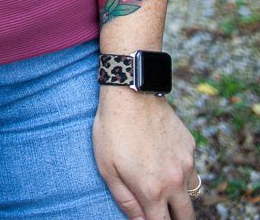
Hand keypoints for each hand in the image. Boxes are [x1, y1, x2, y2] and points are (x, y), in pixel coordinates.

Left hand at [93, 88, 198, 219]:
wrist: (130, 92)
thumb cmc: (111, 129)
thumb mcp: (107, 168)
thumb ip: (125, 201)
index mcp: (152, 190)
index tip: (150, 218)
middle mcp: (175, 180)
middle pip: (187, 217)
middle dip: (176, 219)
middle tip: (164, 212)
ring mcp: (186, 162)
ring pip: (192, 192)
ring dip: (180, 195)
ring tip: (162, 186)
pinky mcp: (190, 145)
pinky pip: (191, 167)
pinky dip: (181, 170)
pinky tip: (163, 157)